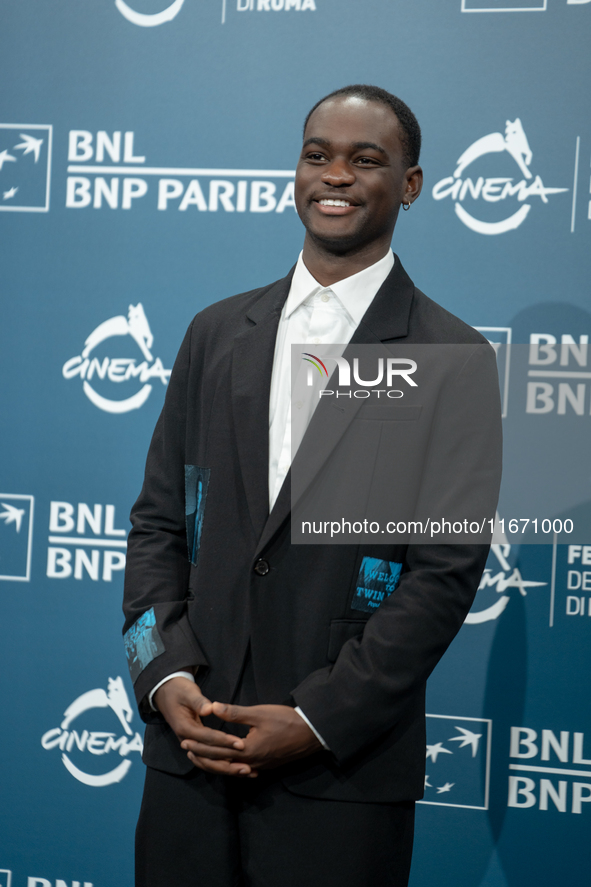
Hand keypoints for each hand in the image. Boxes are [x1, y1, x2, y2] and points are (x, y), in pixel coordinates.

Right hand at [154, 677, 252, 776]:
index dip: (224, 741)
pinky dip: (222, 764)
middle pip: (208, 756)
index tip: (241, 744)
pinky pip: (209, 758)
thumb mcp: (188, 693)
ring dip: (227, 768)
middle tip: (247, 766)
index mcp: (184, 728)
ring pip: (208, 762)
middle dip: (228, 762)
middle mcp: (186, 740)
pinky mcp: (196, 744)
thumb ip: (198, 702)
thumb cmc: (179, 691)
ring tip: (246, 771)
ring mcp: (191, 744)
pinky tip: (237, 768)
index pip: (207, 738)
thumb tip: (209, 709)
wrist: (166, 694)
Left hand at [181, 703, 321, 775]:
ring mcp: (260, 766)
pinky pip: (243, 770)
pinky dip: (231, 767)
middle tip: (186, 749)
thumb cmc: (286, 720)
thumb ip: (235, 713)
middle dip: (202, 755)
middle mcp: (251, 762)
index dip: (200, 744)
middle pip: (221, 763)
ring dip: (215, 763)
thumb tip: (212, 707)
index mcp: (247, 750)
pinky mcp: (267, 765)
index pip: (216, 749)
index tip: (185, 740)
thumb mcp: (259, 713)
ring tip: (203, 757)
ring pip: (231, 769)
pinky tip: (229, 764)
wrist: (311, 734)